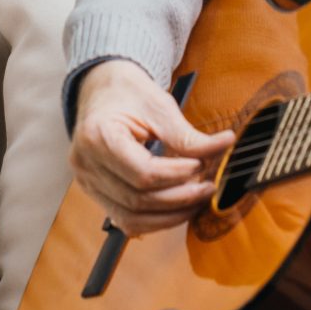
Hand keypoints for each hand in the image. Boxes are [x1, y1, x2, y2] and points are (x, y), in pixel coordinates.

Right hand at [69, 59, 233, 234]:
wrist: (102, 88)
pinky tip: (177, 208)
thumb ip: (187, 135)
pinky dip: (154, 220)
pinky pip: (125, 219)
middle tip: (206, 186)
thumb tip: (225, 145)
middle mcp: (86, 165)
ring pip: (131, 218)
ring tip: (196, 199)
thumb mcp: (159, 106)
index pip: (142, 173)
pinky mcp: (95, 193)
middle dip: (178, 198)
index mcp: (97, 137)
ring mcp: (87, 182)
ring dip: (169, 216)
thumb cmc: (128, 93)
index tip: (200, 166)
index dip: (176, 175)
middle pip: (137, 199)